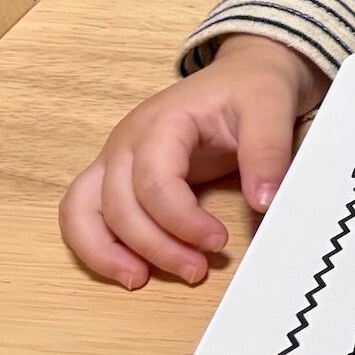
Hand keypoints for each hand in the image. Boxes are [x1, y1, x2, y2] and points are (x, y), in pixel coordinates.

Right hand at [59, 34, 326, 288]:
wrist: (244, 73)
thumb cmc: (253, 88)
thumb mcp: (271, 108)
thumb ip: (268, 151)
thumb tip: (262, 202)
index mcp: (163, 121)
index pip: (153, 181)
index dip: (181, 220)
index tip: (219, 242)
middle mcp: (127, 140)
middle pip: (119, 203)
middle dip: (155, 245)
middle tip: (197, 270)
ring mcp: (116, 157)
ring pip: (83, 211)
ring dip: (107, 252)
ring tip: (140, 280)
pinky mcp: (116, 174)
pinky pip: (83, 213)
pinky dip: (95, 244)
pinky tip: (128, 269)